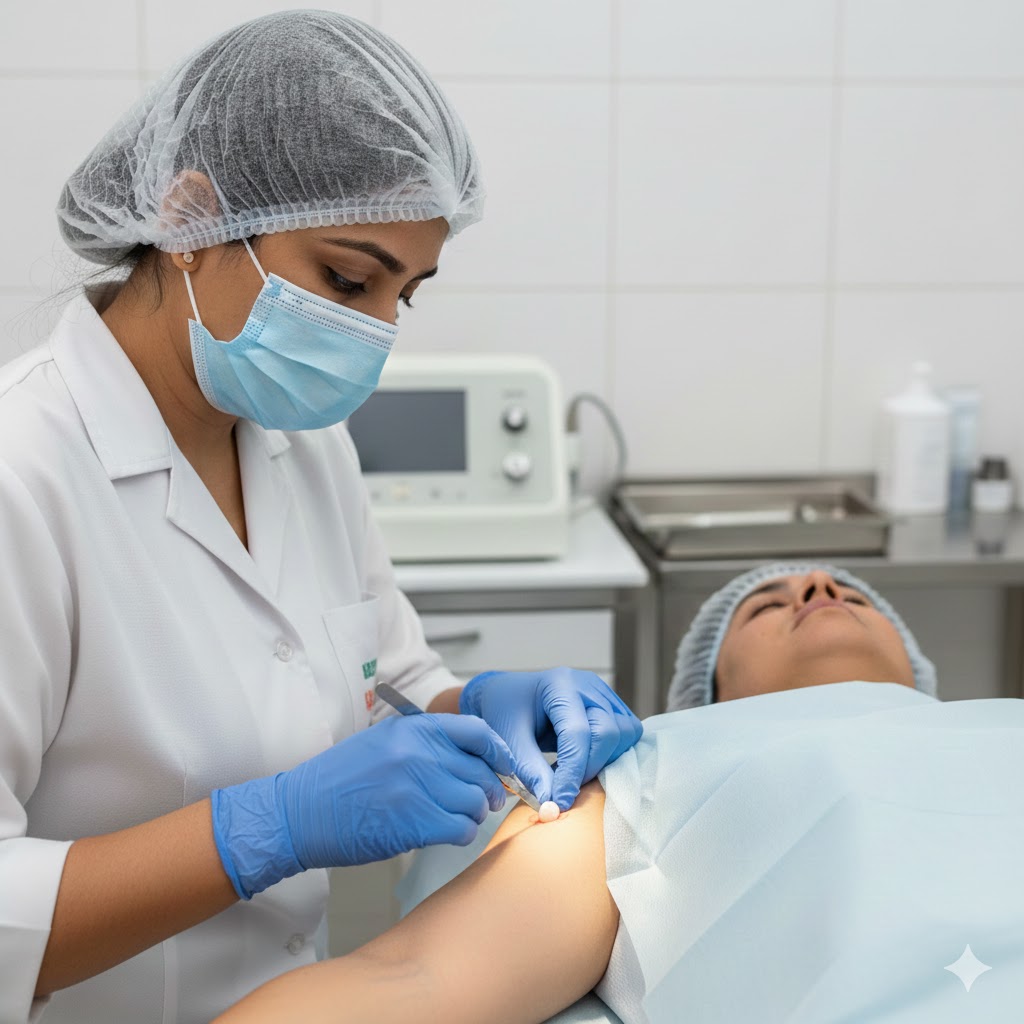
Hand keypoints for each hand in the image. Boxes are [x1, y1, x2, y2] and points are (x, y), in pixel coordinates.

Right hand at [210, 713, 514, 898]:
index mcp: (415, 728)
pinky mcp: (414, 822)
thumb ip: (427, 743)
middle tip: (486, 801)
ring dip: (474, 814)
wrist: (301, 811)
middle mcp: (420, 752)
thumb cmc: (341, 779)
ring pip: (476, 802)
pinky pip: (461, 828)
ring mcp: (418, 786)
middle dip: (491, 790)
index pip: (478, 733)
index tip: (507, 768)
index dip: (500, 753)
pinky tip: (448, 833)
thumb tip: (473, 758)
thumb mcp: (385, 741)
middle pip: (482, 771)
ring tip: (458, 818)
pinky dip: (462, 833)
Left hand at [459, 667, 642, 811]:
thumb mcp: (509, 741)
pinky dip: (610, 754)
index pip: (578, 733)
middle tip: (563, 787)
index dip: (572, 773)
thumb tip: (553, 806)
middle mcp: (588, 684)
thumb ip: (531, 771)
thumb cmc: (505, 713)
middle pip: (608, 732)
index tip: (560, 802)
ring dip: (603, 761)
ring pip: (624, 734)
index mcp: (559, 684)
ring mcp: (603, 693)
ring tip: (570, 770)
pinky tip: (583, 761)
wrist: (508, 696)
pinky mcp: (611, 706)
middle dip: (589, 768)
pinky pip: (626, 734)